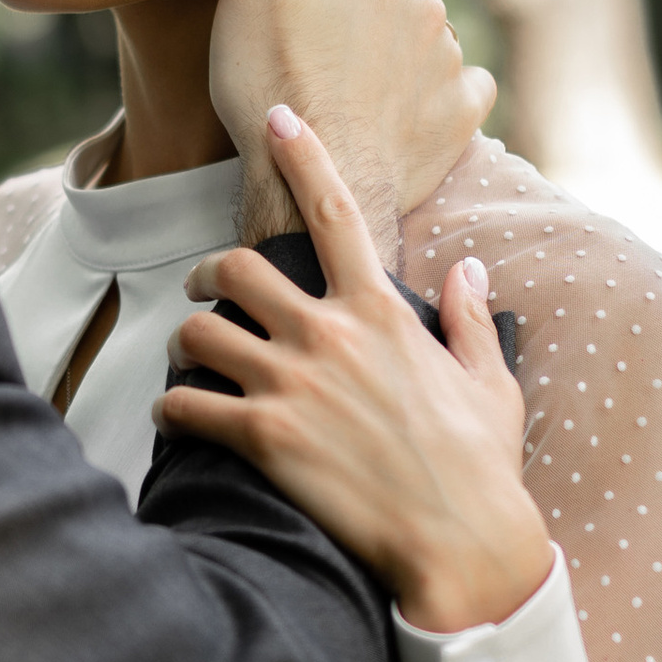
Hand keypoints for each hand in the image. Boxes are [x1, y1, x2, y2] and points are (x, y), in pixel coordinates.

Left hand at [156, 106, 550, 632]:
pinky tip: (176, 421)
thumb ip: (471, 319)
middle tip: (203, 293)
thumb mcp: (489, 381)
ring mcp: (291, 384)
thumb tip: (471, 270)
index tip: (277, 119)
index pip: (334, 211)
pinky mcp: (263, 437)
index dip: (302, 155)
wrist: (461, 542)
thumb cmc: (482, 468)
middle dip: (208, 276)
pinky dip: (171, 410)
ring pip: (198, 334)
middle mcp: (329, 335)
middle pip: (236, 269)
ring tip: (188, 365)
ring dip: (185, 345)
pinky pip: (186, 406)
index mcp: (381, 312)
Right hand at [208, 0, 495, 259]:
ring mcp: (450, 63)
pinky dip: (438, 89)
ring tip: (351, 75)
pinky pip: (464, 84)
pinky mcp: (460, 117)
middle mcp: (429, 6)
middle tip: (331, 22)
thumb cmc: (269, 78)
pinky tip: (398, 107)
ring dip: (405, 40)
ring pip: (435, 30)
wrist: (312, 182)